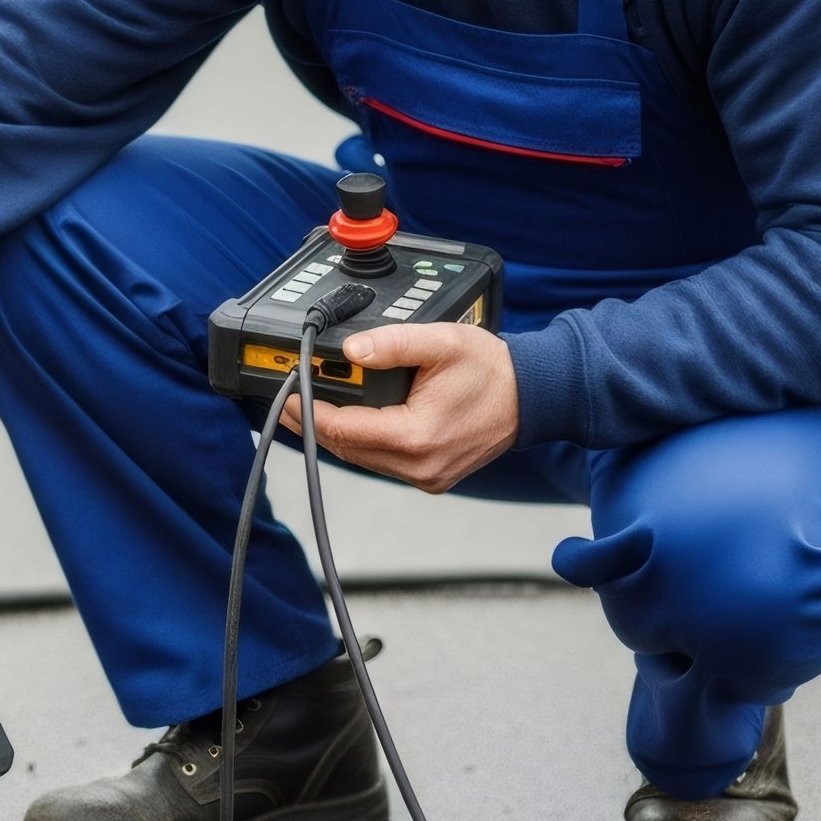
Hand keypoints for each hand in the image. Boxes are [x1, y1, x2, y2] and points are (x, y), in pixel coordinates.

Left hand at [280, 323, 519, 493]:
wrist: (532, 396)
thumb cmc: (493, 371)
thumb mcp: (442, 342)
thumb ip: (393, 343)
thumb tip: (353, 351)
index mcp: (418, 437)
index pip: (345, 430)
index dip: (310, 414)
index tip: (287, 398)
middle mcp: (420, 465)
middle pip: (348, 449)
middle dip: (314, 424)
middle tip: (289, 402)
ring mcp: (426, 476)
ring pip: (363, 459)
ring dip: (337, 435)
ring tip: (312, 409)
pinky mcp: (431, 477)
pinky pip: (383, 462)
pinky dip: (363, 443)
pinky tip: (351, 422)